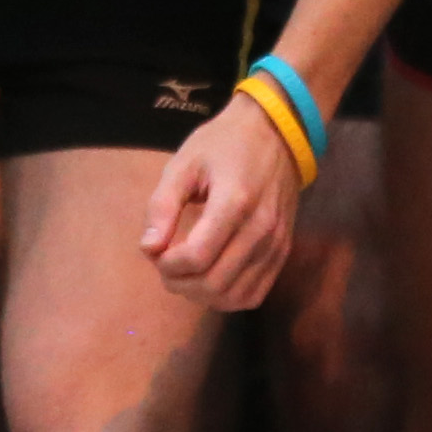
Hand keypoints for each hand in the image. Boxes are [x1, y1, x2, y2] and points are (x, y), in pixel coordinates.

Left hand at [140, 96, 303, 308]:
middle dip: (180, 283)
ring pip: (235, 296)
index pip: (197, 257)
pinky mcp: (283, 252)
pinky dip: (228, 297)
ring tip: (185, 274)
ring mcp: (276, 244)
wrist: (275, 134)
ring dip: (202, 295)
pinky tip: (211, 279)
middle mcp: (260, 229)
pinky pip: (255, 294)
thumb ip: (162, 206)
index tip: (156, 252)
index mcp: (234, 202)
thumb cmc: (223, 144)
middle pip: (214, 282)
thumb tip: (148, 249)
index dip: (167, 265)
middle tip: (165, 266)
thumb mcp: (183, 163)